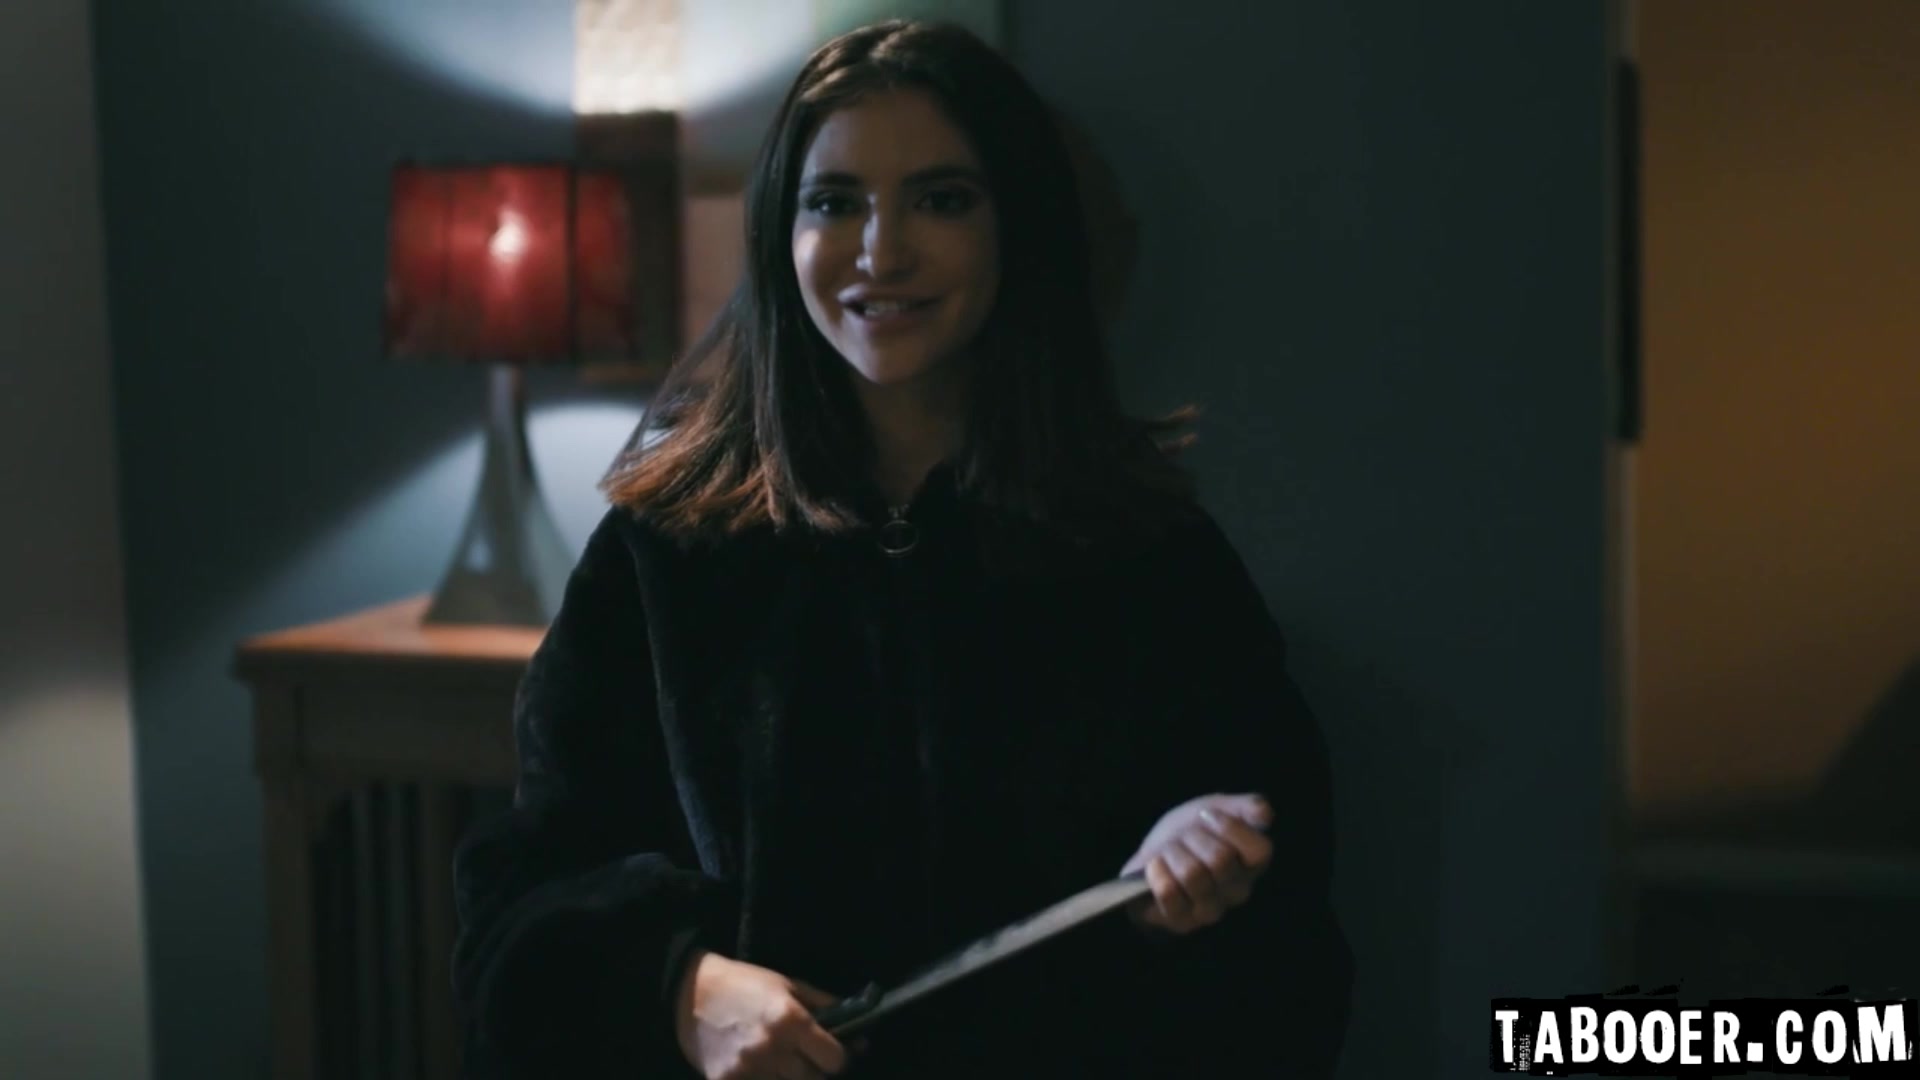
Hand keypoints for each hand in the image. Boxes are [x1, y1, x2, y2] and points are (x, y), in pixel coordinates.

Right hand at [674, 950, 853, 1079]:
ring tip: (777, 1062)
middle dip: (813, 1072)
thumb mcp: (788, 985)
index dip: (836, 1059)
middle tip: (802, 1060)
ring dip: (786, 1079)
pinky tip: (754, 1070)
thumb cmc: (744, 983)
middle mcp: (772, 1047)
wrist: (688, 991)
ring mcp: (747, 1068)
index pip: (835, 1060)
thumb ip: (826, 1008)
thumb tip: (861, 1039)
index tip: (829, 1055)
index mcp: (791, 1020)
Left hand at [1120, 792, 1273, 935]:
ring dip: (1173, 852)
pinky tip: (1157, 866)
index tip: (1207, 815)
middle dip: (1193, 837)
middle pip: (1220, 860)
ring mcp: (1210, 910)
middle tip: (1184, 835)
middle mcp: (1237, 891)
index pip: (1259, 851)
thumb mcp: (1219, 808)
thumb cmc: (1192, 831)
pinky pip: (1169, 893)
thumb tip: (1265, 815)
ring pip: (1192, 874)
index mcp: (1252, 865)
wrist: (1155, 851)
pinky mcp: (1181, 921)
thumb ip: (1248, 807)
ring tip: (1169, 851)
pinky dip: (1157, 872)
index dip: (1229, 827)